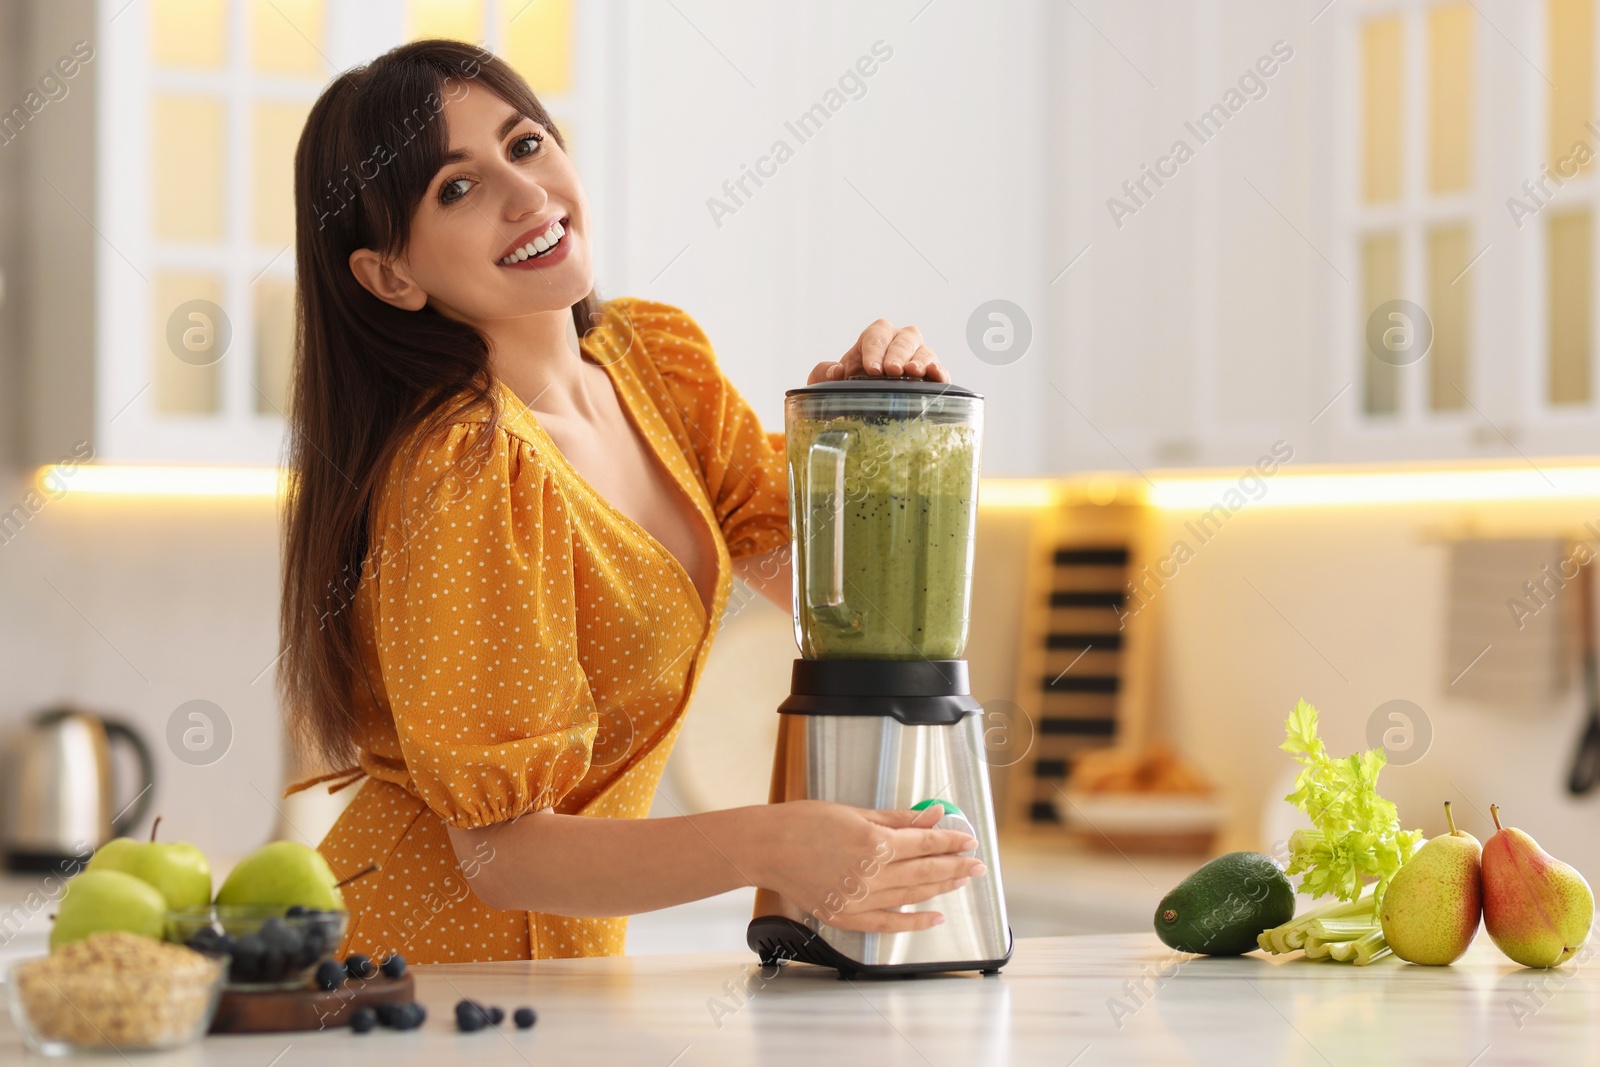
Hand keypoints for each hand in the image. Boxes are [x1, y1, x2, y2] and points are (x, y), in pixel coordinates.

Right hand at [758, 800, 984, 932]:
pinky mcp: (847, 916)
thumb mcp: (855, 812)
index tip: (969, 839)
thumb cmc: (804, 822)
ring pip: (913, 895)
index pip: (925, 842)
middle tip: (978, 864)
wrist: (767, 847)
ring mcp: (860, 899)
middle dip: (956, 866)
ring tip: (962, 881)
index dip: (951, 840)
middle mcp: (872, 875)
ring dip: (941, 887)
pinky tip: (935, 916)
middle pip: (926, 871)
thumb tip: (932, 815)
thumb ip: (897, 819)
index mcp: (874, 843)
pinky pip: (889, 923)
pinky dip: (915, 921)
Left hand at [808, 319, 950, 384]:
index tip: (871, 369)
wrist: (871, 404)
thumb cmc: (853, 387)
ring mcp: (919, 356)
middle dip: (898, 354)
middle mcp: (900, 342)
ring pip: (924, 351)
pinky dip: (940, 372)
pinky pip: (941, 369)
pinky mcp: (934, 374)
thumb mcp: (831, 382)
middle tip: (892, 371)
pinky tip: (936, 377)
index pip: (876, 335)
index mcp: (875, 338)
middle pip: (904, 339)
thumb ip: (823, 374)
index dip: (874, 350)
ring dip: (920, 361)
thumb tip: (835, 371)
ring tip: (914, 373)